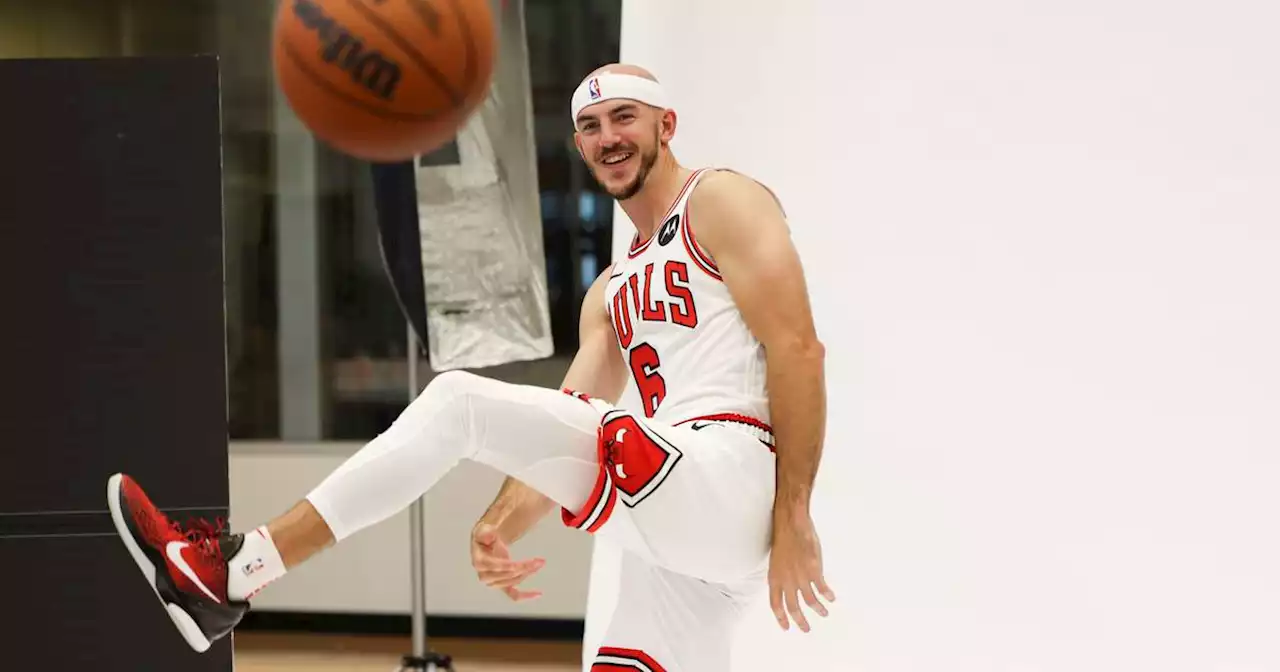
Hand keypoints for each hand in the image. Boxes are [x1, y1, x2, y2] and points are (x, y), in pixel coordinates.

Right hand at [470, 523, 545, 600]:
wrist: (486, 542)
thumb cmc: (485, 536)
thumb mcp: (483, 530)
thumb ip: (486, 532)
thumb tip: (489, 536)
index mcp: (479, 561)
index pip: (494, 566)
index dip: (509, 566)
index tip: (523, 563)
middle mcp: (484, 575)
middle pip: (507, 575)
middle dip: (524, 568)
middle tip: (539, 561)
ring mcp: (493, 582)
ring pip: (513, 582)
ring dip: (527, 573)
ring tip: (540, 563)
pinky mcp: (502, 585)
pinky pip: (513, 594)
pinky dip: (525, 595)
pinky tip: (537, 594)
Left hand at [768, 509, 834, 632]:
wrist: (791, 524)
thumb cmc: (783, 538)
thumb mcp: (776, 561)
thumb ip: (782, 576)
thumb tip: (788, 585)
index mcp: (774, 578)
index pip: (775, 605)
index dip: (781, 618)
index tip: (787, 627)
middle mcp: (786, 581)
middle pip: (793, 607)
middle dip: (800, 621)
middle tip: (806, 629)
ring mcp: (800, 577)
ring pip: (810, 601)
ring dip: (818, 610)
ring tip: (824, 614)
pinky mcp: (814, 570)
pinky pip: (822, 588)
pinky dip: (827, 595)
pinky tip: (831, 598)